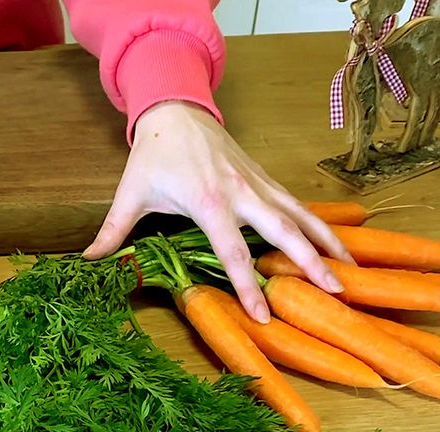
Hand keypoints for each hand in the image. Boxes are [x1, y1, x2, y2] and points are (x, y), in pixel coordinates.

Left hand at [82, 100, 351, 322]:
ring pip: (300, 215)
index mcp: (208, 201)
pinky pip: (297, 204)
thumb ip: (112, 231)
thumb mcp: (129, 194)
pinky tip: (337, 246)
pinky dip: (319, 225)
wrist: (175, 108)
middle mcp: (241, 192)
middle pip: (283, 231)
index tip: (262, 314)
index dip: (247, 285)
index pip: (232, 251)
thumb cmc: (152, 155)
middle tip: (336, 291)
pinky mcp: (264, 178)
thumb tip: (88, 261)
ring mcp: (257, 183)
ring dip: (327, 243)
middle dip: (310, 262)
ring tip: (351, 272)